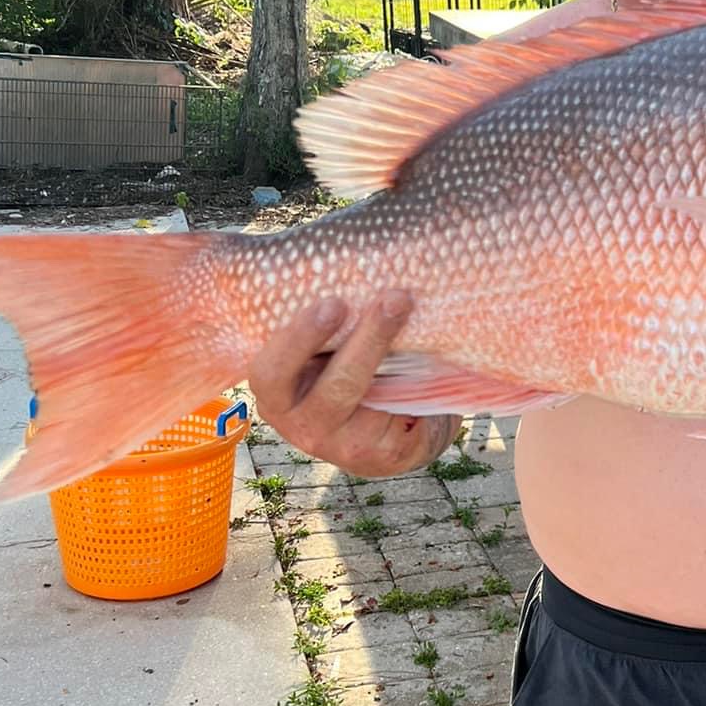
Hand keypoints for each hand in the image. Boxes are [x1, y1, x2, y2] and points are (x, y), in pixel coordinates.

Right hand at [248, 291, 459, 478]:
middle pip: (332, 389)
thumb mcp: (322, 344)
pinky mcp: (383, 458)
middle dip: (365, 343)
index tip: (332, 302)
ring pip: (372, 400)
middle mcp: (303, 426)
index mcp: (277, 394)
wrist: (389, 422)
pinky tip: (434, 354)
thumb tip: (329, 247)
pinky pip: (403, 416)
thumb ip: (316, 313)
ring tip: (411, 308)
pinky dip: (420, 381)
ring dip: (397, 352)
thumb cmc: (345, 365)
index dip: (297, 340)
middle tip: (392, 298)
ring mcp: (343, 447)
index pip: (271, 374)